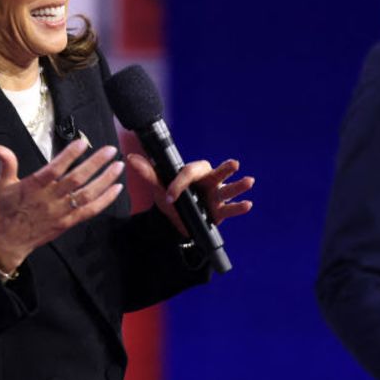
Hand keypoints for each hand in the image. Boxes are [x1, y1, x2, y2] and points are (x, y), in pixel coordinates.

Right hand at [0, 139, 123, 272]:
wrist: (9, 242)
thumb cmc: (6, 211)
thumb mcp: (1, 186)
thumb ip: (6, 164)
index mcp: (33, 188)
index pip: (54, 169)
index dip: (68, 156)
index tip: (82, 142)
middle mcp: (50, 199)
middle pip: (76, 179)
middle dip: (95, 164)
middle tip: (110, 150)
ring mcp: (61, 212)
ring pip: (86, 195)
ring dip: (105, 180)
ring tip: (118, 166)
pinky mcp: (68, 222)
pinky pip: (90, 211)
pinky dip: (104, 200)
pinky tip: (117, 189)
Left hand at [126, 154, 253, 236]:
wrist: (175, 221)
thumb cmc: (172, 198)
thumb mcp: (159, 186)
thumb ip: (147, 172)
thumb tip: (131, 158)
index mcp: (193, 172)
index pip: (188, 174)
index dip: (178, 184)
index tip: (169, 197)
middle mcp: (208, 181)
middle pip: (217, 173)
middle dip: (225, 169)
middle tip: (234, 163)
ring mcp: (216, 196)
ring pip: (228, 189)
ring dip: (239, 186)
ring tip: (249, 181)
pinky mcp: (220, 211)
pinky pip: (230, 208)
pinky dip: (239, 207)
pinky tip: (248, 204)